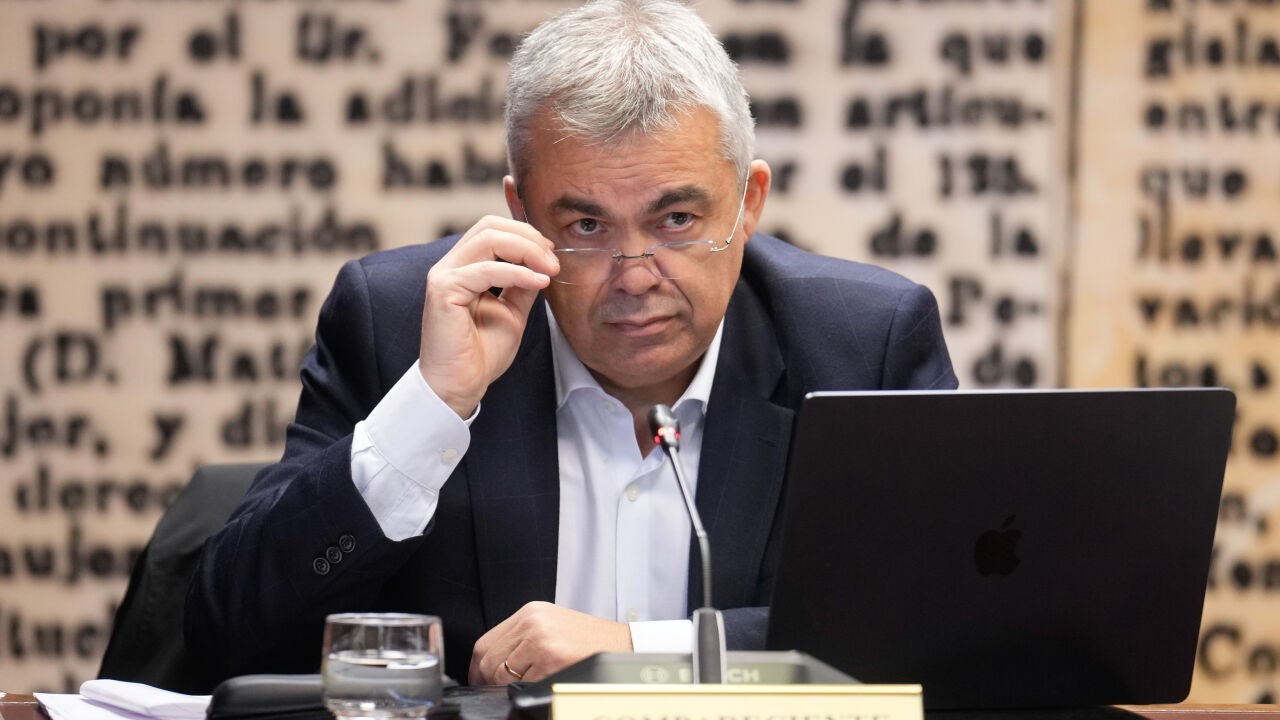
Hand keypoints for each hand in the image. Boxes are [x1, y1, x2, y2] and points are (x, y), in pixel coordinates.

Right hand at [419, 217, 558, 416]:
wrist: (459, 386)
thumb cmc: (480, 354)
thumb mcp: (512, 311)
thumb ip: (522, 284)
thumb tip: (543, 263)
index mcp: (463, 267)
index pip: (492, 229)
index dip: (525, 235)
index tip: (551, 255)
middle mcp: (450, 266)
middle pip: (490, 226)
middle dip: (528, 237)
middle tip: (552, 260)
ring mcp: (444, 275)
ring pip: (488, 239)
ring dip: (527, 250)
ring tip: (549, 270)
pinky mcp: (444, 290)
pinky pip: (487, 270)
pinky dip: (518, 272)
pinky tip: (538, 282)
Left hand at [468, 601, 632, 684]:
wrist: (626, 647)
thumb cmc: (592, 643)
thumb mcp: (553, 628)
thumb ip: (523, 640)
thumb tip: (494, 667)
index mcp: (531, 612)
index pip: (485, 643)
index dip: (478, 668)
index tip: (481, 681)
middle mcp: (533, 621)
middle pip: (489, 660)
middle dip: (491, 682)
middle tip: (504, 691)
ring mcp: (541, 639)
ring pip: (502, 675)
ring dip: (511, 688)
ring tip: (533, 684)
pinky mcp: (551, 657)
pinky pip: (523, 685)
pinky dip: (529, 690)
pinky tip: (545, 684)